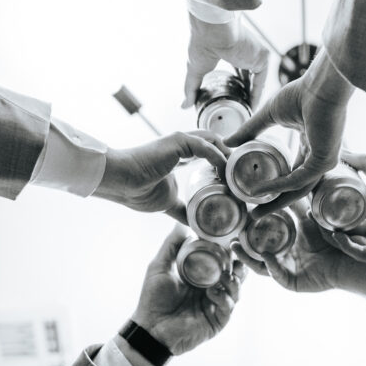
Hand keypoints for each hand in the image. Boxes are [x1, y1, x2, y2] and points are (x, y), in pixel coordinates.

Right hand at [94, 131, 228, 215]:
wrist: (122, 182)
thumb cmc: (137, 190)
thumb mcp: (168, 203)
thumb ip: (182, 210)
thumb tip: (194, 224)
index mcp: (179, 155)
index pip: (209, 152)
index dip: (224, 163)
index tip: (236, 181)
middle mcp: (182, 144)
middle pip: (217, 144)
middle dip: (232, 158)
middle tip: (243, 178)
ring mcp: (180, 141)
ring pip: (214, 141)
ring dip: (229, 157)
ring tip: (238, 176)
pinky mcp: (178, 141)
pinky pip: (206, 146)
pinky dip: (218, 158)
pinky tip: (225, 173)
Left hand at [133, 226, 244, 354]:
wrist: (150, 327)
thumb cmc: (153, 298)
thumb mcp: (160, 266)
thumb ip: (172, 245)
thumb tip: (181, 222)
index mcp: (203, 275)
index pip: (223, 259)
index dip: (229, 250)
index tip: (233, 238)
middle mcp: (213, 288)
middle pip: (236, 273)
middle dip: (238, 263)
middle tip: (235, 254)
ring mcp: (217, 304)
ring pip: (237, 289)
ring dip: (233, 279)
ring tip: (224, 274)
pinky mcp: (218, 320)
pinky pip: (229, 306)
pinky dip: (224, 297)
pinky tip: (213, 292)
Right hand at [184, 13, 268, 108]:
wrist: (213, 32)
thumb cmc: (202, 43)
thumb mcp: (195, 70)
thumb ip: (192, 88)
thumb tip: (184, 106)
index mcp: (233, 49)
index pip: (239, 69)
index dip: (237, 86)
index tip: (232, 100)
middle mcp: (247, 52)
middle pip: (249, 77)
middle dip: (245, 93)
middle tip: (238, 109)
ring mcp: (255, 54)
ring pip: (256, 80)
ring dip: (252, 96)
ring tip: (245, 112)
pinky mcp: (262, 57)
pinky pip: (261, 81)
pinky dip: (256, 94)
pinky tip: (250, 107)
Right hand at [225, 50, 353, 213]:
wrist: (320, 86)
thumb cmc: (301, 94)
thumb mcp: (268, 116)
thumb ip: (249, 131)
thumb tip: (226, 142)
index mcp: (310, 147)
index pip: (293, 174)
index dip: (275, 187)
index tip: (254, 195)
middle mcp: (319, 158)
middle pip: (296, 188)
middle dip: (275, 203)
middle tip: (254, 215)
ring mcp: (324, 161)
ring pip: (298, 189)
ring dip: (276, 201)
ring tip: (256, 212)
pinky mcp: (324, 161)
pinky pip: (298, 180)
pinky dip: (278, 186)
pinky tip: (260, 191)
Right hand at [233, 203, 350, 292]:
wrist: (348, 256)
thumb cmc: (330, 239)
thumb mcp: (307, 219)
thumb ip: (295, 207)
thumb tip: (280, 188)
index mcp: (284, 247)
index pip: (261, 242)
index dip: (248, 235)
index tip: (237, 224)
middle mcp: (283, 262)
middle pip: (256, 258)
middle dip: (242, 250)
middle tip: (231, 240)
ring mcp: (287, 273)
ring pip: (262, 269)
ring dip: (248, 259)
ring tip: (237, 248)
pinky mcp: (295, 284)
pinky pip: (279, 277)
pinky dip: (273, 267)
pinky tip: (266, 256)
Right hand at [323, 151, 365, 264]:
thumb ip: (365, 162)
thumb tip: (342, 150)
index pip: (348, 214)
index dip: (332, 209)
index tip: (317, 199)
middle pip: (345, 229)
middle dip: (328, 223)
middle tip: (312, 212)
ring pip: (348, 243)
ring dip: (333, 235)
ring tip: (320, 223)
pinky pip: (358, 253)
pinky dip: (346, 246)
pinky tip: (336, 235)